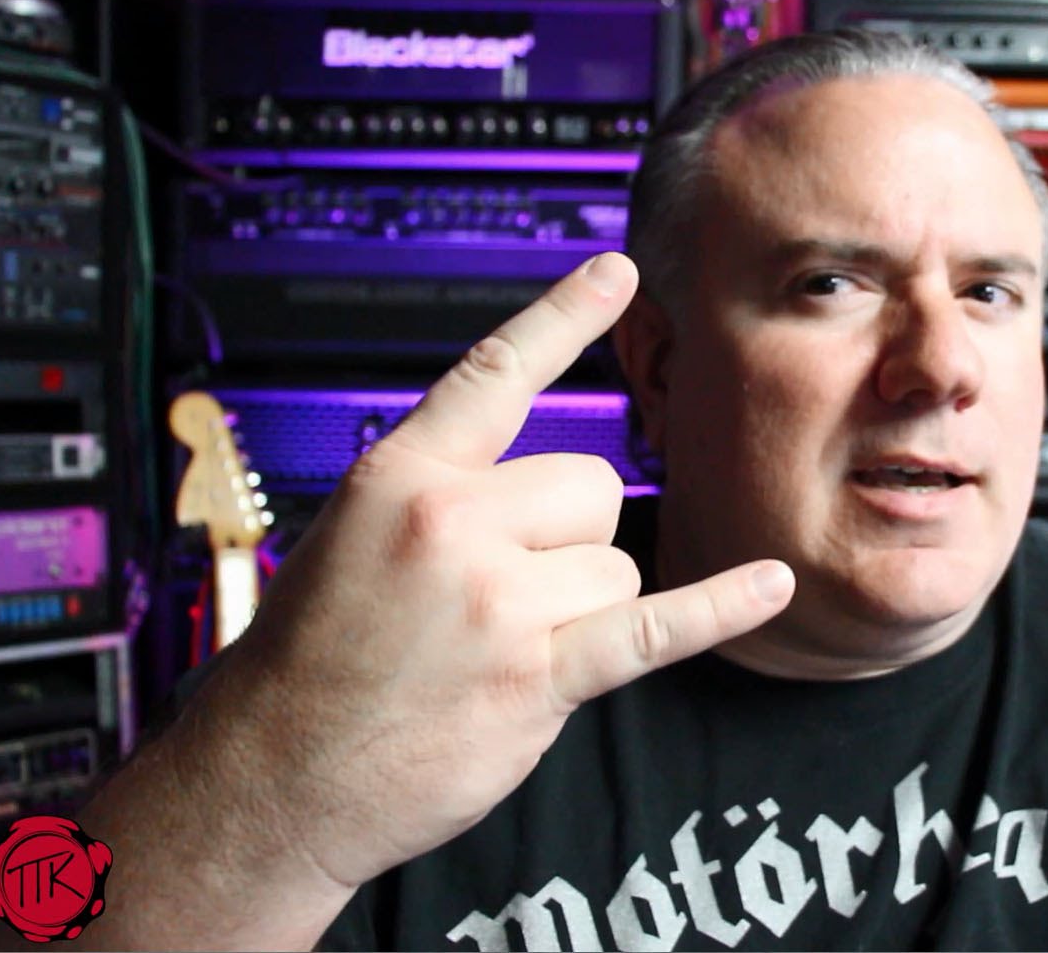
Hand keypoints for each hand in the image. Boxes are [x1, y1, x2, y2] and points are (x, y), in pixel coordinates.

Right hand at [192, 252, 794, 889]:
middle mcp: (450, 522)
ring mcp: (495, 600)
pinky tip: (772, 583)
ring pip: (616, 568)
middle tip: (503, 599)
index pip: (497, 373)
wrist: (275, 776)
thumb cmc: (313, 662)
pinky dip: (719, 607)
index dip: (562, 318)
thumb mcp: (351, 539)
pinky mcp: (535, 675)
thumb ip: (442, 497)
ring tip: (501, 653)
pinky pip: (652, 627)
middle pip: (591, 487)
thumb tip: (547, 492)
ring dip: (583, 611)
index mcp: (401, 475)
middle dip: (571, 541)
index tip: (617, 271)